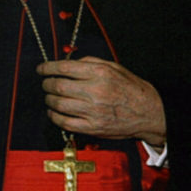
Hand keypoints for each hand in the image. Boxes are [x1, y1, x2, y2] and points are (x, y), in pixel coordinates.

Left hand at [38, 57, 166, 146]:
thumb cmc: (132, 89)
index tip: (41, 69)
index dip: (48, 68)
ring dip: (49, 100)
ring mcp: (94, 111)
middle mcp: (96, 91)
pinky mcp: (93, 128)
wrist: (149, 113)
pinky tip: (54, 113)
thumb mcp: (116, 68)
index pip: (65, 67)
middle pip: (58, 86)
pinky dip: (54, 117)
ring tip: (50, 97)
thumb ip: (91, 62)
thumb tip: (68, 62)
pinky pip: (65, 123)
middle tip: (45, 84)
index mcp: (101, 73)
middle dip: (46, 84)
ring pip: (58, 104)